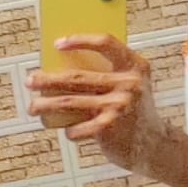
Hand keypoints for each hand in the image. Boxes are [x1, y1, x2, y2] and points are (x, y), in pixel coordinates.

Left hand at [26, 34, 165, 173]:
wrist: (156, 145)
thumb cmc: (136, 112)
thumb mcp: (132, 87)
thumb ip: (109, 75)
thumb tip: (64, 68)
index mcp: (135, 66)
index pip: (105, 43)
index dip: (80, 40)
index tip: (58, 44)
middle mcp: (128, 83)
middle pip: (78, 76)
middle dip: (48, 79)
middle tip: (32, 80)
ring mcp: (119, 105)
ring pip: (70, 101)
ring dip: (46, 104)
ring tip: (33, 106)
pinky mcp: (110, 127)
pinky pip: (78, 127)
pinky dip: (70, 130)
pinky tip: (67, 130)